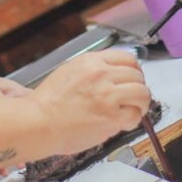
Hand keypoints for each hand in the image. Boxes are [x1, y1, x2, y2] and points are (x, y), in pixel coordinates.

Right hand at [31, 49, 150, 155]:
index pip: (128, 59)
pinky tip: (123, 123)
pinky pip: (135, 115)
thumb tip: (114, 75)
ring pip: (142, 93)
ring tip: (132, 110)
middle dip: (137, 88)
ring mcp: (108, 95)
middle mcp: (102, 74)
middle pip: (137, 76)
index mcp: (92, 61)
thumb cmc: (48, 103)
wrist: (38, 122)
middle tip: (132, 99)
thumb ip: (93, 70)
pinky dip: (132, 120)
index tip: (133, 79)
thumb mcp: (69, 71)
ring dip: (140, 103)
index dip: (134, 71)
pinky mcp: (111, 116)